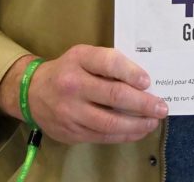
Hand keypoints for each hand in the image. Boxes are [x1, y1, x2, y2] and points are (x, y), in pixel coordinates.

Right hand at [26, 44, 167, 144]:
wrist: (33, 93)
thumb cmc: (67, 70)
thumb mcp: (83, 56)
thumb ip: (107, 63)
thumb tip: (140, 80)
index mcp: (78, 59)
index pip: (108, 62)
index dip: (131, 72)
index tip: (147, 82)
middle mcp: (73, 84)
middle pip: (114, 95)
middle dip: (142, 103)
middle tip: (161, 107)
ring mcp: (71, 111)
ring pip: (110, 122)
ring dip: (137, 124)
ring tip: (153, 121)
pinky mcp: (72, 132)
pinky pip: (103, 136)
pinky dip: (124, 135)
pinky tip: (137, 131)